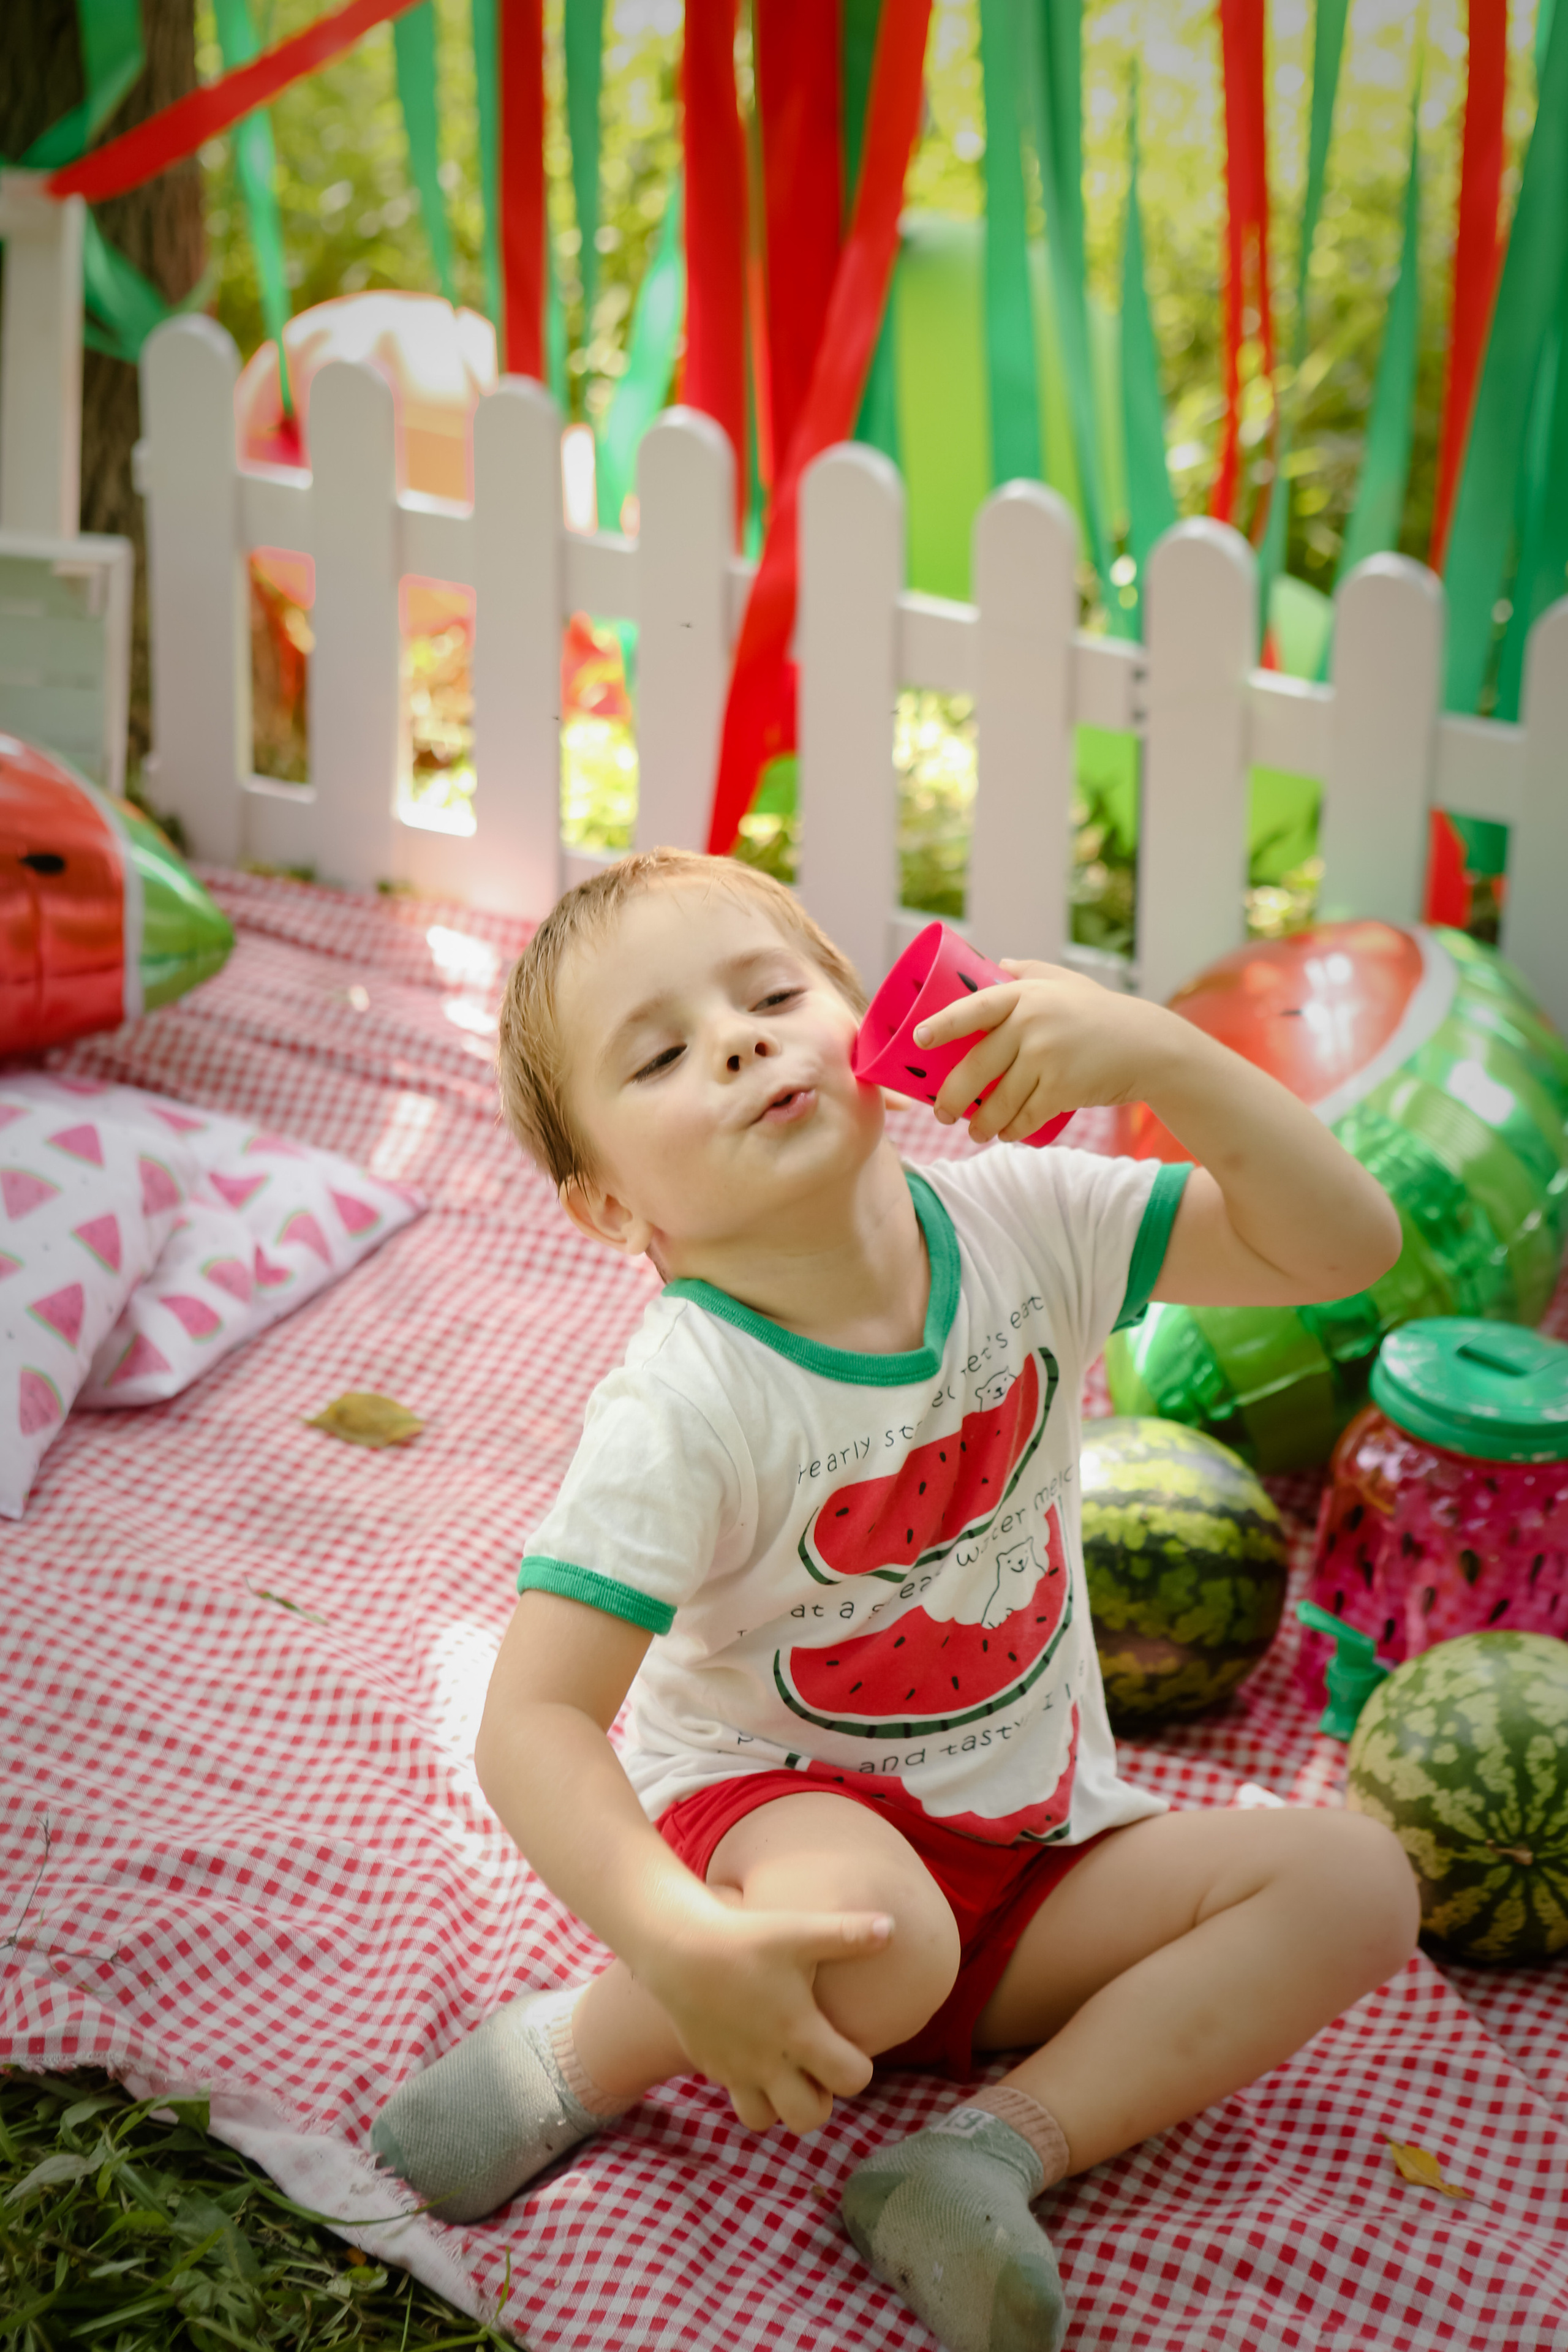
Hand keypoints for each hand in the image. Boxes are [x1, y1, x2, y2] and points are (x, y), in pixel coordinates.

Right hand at [640, 1903, 892, 2134]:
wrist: (678, 1947)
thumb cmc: (745, 1938)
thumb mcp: (799, 1931)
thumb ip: (847, 1935)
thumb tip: (892, 1928)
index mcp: (798, 2033)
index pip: (851, 2081)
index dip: (859, 2068)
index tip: (848, 2043)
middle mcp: (767, 2062)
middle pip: (808, 2119)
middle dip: (821, 2099)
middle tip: (817, 2064)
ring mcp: (735, 2069)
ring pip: (765, 2121)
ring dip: (780, 2103)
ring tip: (785, 2067)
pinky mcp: (711, 2066)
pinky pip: (736, 2095)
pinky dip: (749, 2086)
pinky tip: (753, 2049)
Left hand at [914, 960, 1179, 1143]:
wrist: (1148, 1045)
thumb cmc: (1100, 1012)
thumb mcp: (1065, 981)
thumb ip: (1029, 972)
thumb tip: (996, 964)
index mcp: (1024, 995)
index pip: (972, 1009)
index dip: (942, 1025)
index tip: (919, 1040)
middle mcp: (1031, 1024)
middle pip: (975, 1068)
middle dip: (952, 1097)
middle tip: (941, 1114)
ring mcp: (1046, 1058)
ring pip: (998, 1101)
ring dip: (982, 1124)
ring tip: (974, 1132)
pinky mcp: (1062, 1089)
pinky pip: (1025, 1117)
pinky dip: (1012, 1131)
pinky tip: (1006, 1135)